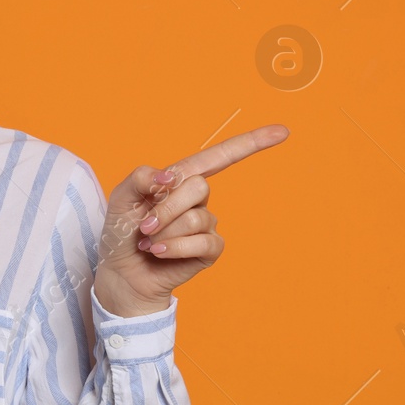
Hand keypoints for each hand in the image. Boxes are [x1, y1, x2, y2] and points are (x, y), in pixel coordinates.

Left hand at [94, 123, 290, 316]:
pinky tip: (159, 252)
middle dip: (166, 208)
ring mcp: (207, 224)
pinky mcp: (210, 249)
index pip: (219, 157)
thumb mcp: (122, 198)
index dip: (251, 143)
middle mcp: (197, 199)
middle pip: (199, 187)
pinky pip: (203, 242)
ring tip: (149, 242)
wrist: (122, 272)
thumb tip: (170, 177)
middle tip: (144, 226)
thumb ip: (142, 177)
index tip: (282, 132)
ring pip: (196, 218)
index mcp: (180, 179)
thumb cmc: (122, 233)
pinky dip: (175, 247)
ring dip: (165, 231)